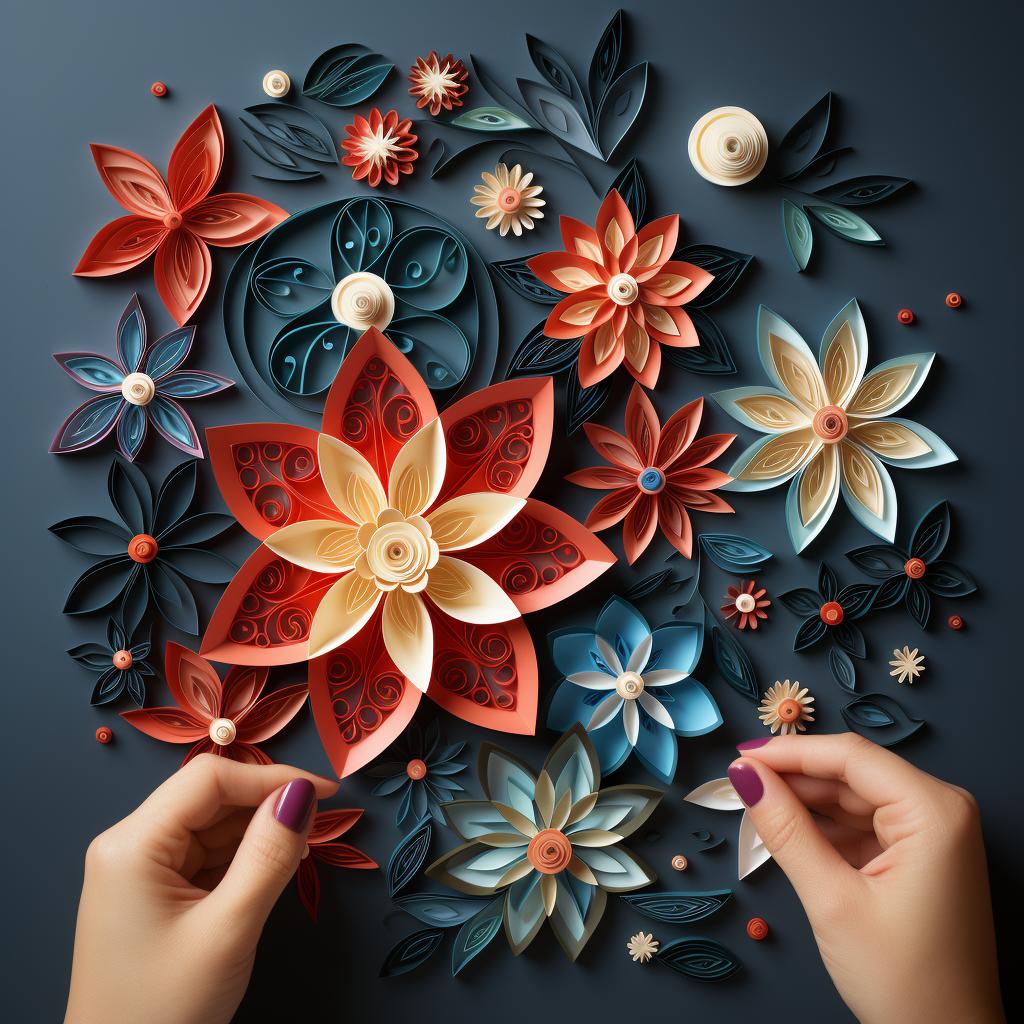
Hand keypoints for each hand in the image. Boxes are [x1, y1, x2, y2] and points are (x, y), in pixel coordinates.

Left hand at [65, 755, 337, 1023]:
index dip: (271, 777)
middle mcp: (128, 846)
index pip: (209, 779)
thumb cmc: (165, 1010)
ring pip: (211, 826)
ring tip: (299, 852)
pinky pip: (204, 856)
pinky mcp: (151, 895)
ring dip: (258, 831)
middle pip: (208, 799)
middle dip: (265, 805)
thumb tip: (304, 793)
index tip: (327, 793)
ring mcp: (137, 871)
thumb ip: (268, 856)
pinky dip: (242, 858)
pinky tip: (270, 870)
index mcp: (131, 845)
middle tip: (319, 825)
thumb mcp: (227, 930)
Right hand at [729, 734, 1003, 1023]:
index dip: (789, 752)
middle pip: (852, 774)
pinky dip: (825, 827)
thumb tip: (745, 776)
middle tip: (738, 783)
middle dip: (794, 778)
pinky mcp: (922, 855)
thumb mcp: (832, 900)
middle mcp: (941, 810)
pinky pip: (864, 823)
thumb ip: (786, 830)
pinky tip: (787, 831)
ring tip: (754, 806)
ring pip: (854, 797)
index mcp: (934, 812)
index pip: (850, 757)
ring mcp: (934, 833)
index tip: (739, 757)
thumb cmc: (903, 981)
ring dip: (805, 802)